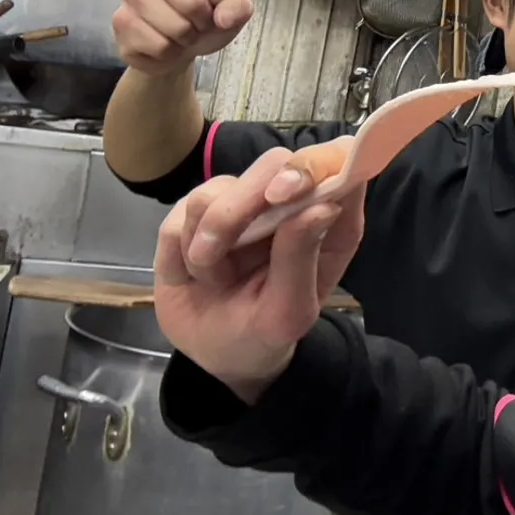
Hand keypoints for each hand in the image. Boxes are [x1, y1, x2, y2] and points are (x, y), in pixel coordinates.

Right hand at [113, 0, 253, 76]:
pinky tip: (164, 43)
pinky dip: (169, 52)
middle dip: (204, 22)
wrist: (176, 48)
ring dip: (186, 39)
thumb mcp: (231, 13)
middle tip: (199, 24)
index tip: (219, 6)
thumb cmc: (204, 21)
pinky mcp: (122, 22)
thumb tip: (224, 17)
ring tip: (181, 33)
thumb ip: (238, 8)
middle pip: (194, 2)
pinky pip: (159, 46)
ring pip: (177, 28)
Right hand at [154, 147, 365, 402]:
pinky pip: (178, 218)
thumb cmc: (265, 332)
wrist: (214, 352)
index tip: (287, 191)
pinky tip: (192, 275)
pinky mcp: (193, 213)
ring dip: (209, 242)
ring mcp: (237, 202)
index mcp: (326, 219)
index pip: (337, 163)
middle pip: (272, 163)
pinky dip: (180, 254)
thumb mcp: (288, 312)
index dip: (317, 164)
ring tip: (216, 279)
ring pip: (214, 191)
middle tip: (220, 249)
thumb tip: (323, 205)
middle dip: (243, 202)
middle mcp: (285, 201)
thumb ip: (302, 258)